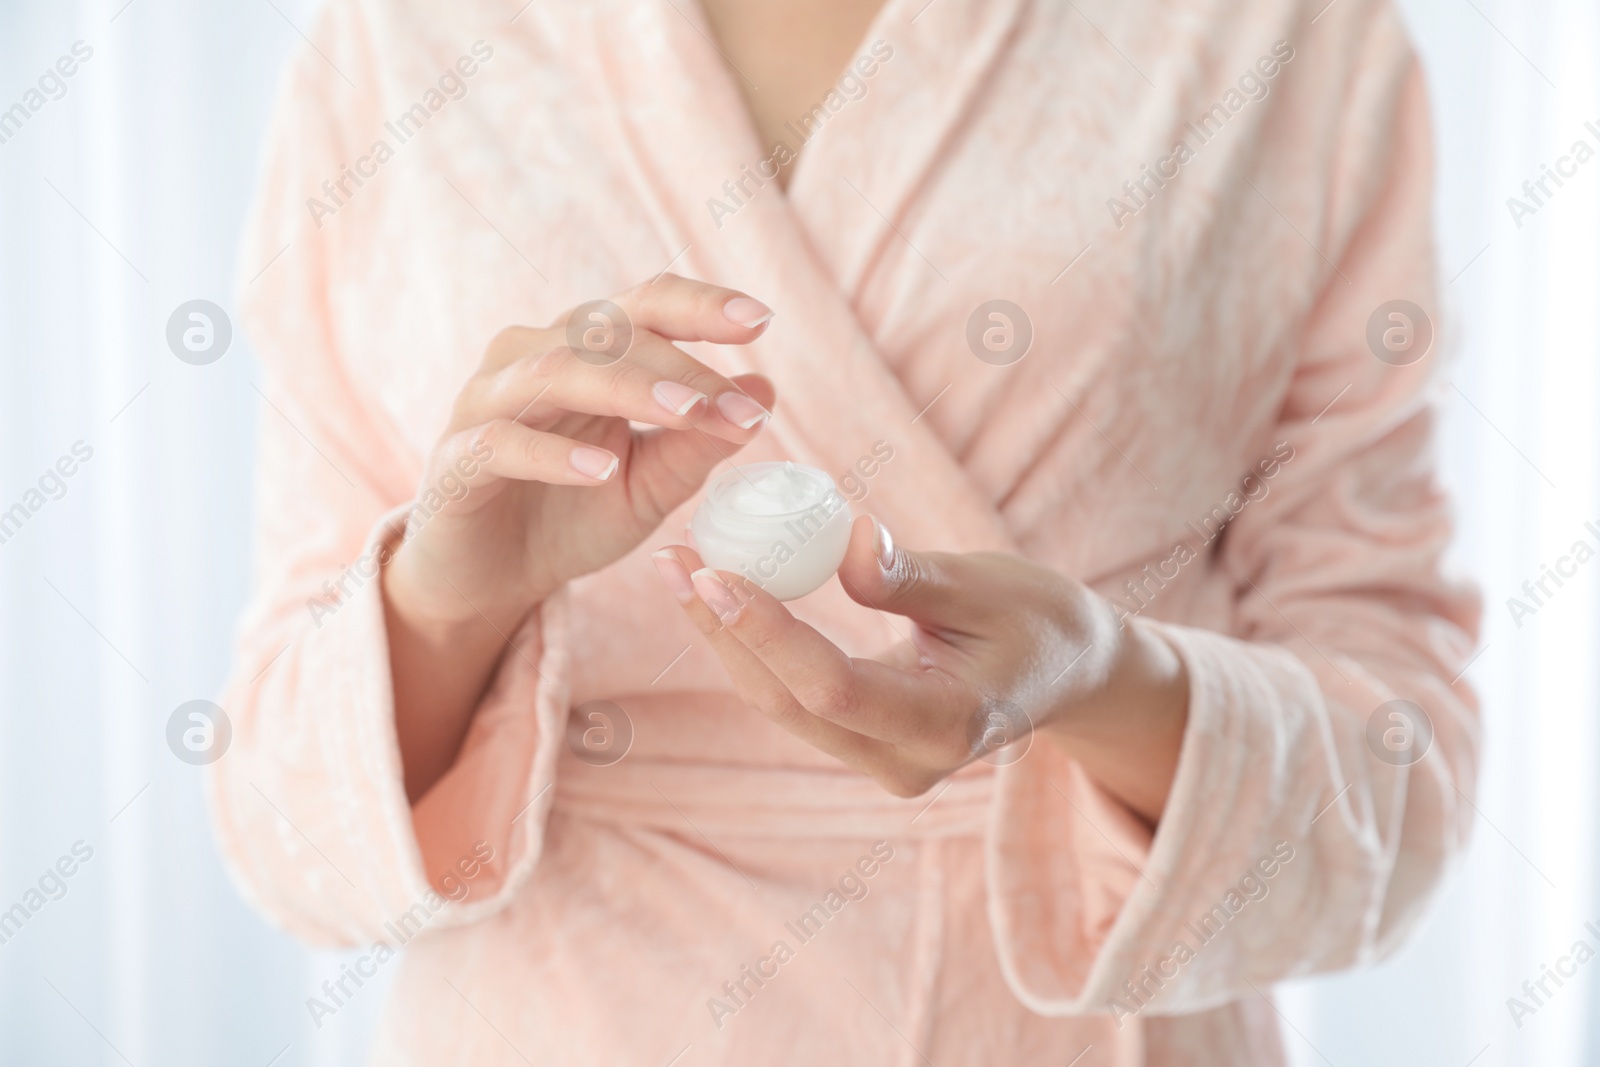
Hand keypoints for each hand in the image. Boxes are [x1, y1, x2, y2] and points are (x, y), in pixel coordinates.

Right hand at [386, 274, 776, 628]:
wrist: (491, 579)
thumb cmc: (573, 516)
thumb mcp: (651, 484)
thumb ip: (698, 442)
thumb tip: (764, 391)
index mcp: (585, 350)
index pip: (645, 306)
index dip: (701, 306)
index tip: (762, 321)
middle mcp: (532, 356)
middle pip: (608, 333)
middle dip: (681, 367)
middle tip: (738, 408)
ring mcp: (487, 402)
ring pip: (556, 372)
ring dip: (626, 389)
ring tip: (684, 415)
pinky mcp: (455, 459)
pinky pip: (501, 443)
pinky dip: (552, 453)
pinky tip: (599, 470)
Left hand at [651, 516, 1189, 821]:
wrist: (1069, 671)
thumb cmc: (1039, 618)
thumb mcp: (986, 584)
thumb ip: (908, 575)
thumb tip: (842, 540)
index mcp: (948, 724)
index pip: (834, 686)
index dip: (768, 632)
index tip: (713, 572)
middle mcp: (907, 760)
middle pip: (789, 703)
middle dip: (722, 632)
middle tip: (673, 561)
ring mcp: (883, 762)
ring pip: (781, 705)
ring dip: (725, 639)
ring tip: (679, 568)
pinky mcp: (865, 744)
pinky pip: (794, 699)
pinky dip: (754, 647)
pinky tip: (718, 596)